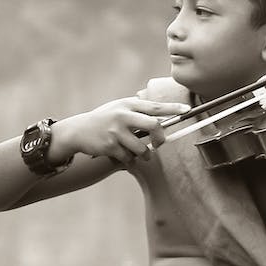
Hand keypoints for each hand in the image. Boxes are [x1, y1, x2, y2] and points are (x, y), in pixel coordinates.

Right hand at [53, 97, 190, 166]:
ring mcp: (116, 131)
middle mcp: (123, 116)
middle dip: (160, 139)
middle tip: (159, 144)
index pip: (155, 106)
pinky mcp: (110, 146)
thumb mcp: (118, 109)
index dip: (173, 109)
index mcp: (128, 105)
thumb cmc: (104, 120)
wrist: (78, 131)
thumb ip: (137, 111)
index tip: (187, 110)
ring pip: (142, 148)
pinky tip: (122, 156)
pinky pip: (129, 158)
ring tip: (139, 153)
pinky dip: (129, 160)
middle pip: (154, 126)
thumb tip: (161, 118)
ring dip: (144, 154)